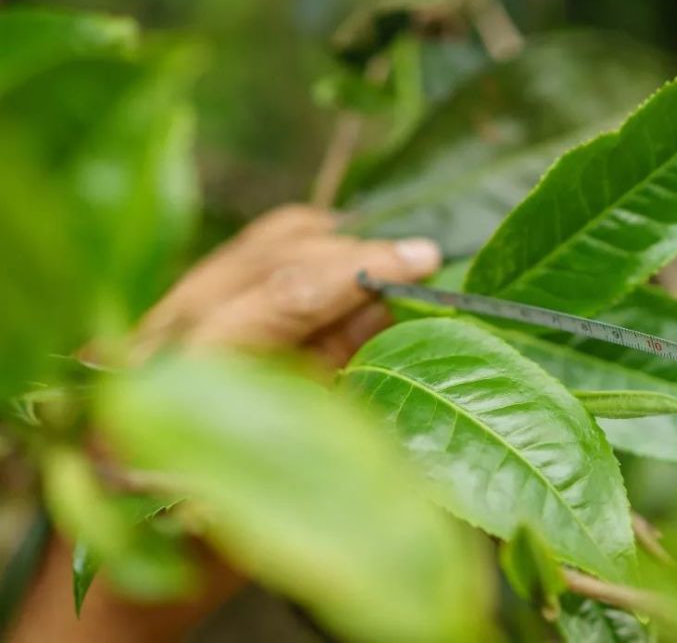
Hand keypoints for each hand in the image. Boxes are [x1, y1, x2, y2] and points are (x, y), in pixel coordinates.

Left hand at [11, 204, 441, 642]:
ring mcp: (160, 316)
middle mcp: (161, 334)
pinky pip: (246, 257)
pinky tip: (339, 267)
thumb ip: (335, 379)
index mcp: (187, 383)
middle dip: (353, 251)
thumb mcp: (294, 464)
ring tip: (386, 263)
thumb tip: (390, 307)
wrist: (128, 559)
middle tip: (419, 260)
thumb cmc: (214, 536)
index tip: (422, 260)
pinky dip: (300, 251)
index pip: (283, 297)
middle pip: (270, 254)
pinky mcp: (171, 311)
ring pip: (256, 244)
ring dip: (329, 243)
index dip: (359, 271)